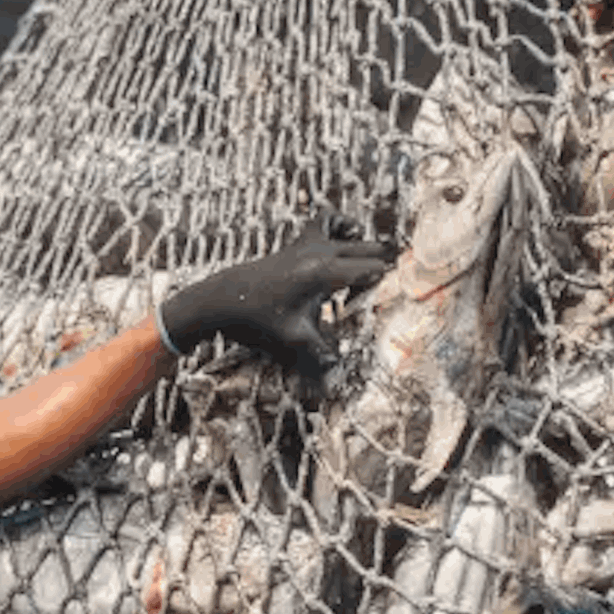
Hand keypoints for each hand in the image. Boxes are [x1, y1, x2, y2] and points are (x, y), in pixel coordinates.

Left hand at [160, 220, 394, 380]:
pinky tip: (344, 243)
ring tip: (369, 271)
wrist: (220, 300)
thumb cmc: (255, 320)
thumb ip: (319, 360)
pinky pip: (325, 221)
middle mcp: (321, 253)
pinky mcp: (297, 243)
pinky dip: (340, 226)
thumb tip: (333, 392)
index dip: (387, 285)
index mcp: (326, 273)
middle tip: (392, 288)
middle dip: (383, 266)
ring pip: (351, 234)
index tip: (394, 300)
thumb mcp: (292, 341)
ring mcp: (309, 244)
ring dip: (364, 249)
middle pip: (369, 251)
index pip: (374, 271)